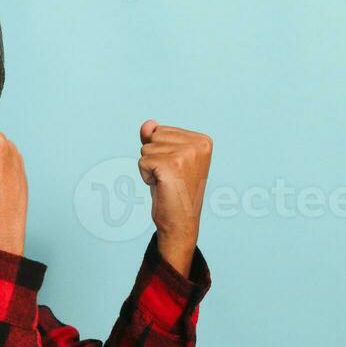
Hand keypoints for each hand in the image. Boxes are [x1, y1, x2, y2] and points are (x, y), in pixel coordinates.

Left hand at [138, 120, 211, 277]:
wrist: (180, 222)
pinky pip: (143, 161)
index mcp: (203, 140)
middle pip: (154, 137)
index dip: (161, 152)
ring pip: (146, 148)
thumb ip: (155, 138)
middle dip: (154, 158)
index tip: (175, 170)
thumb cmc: (173, 191)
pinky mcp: (171, 165)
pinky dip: (145, 175)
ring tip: (166, 182)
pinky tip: (161, 186)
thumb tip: (147, 124)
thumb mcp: (165, 159)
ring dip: (150, 167)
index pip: (162, 130)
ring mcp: (186, 154)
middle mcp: (198, 144)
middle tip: (169, 177)